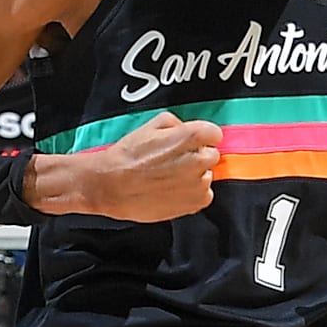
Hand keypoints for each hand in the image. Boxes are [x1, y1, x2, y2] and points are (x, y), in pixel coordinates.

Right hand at [78, 112, 221, 221]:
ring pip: (206, 175)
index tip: (191, 142)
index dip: (201, 137)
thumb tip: (185, 131)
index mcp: (192, 136)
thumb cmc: (128, 156)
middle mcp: (200, 159)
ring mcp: (199, 183)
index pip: (214, 133)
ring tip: (168, 176)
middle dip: (196, 156)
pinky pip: (204, 195)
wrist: (112, 185)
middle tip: (174, 160)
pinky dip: (192, 192)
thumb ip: (176, 124)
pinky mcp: (195, 203)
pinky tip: (172, 189)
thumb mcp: (150, 125)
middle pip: (211, 155)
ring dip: (194, 175)